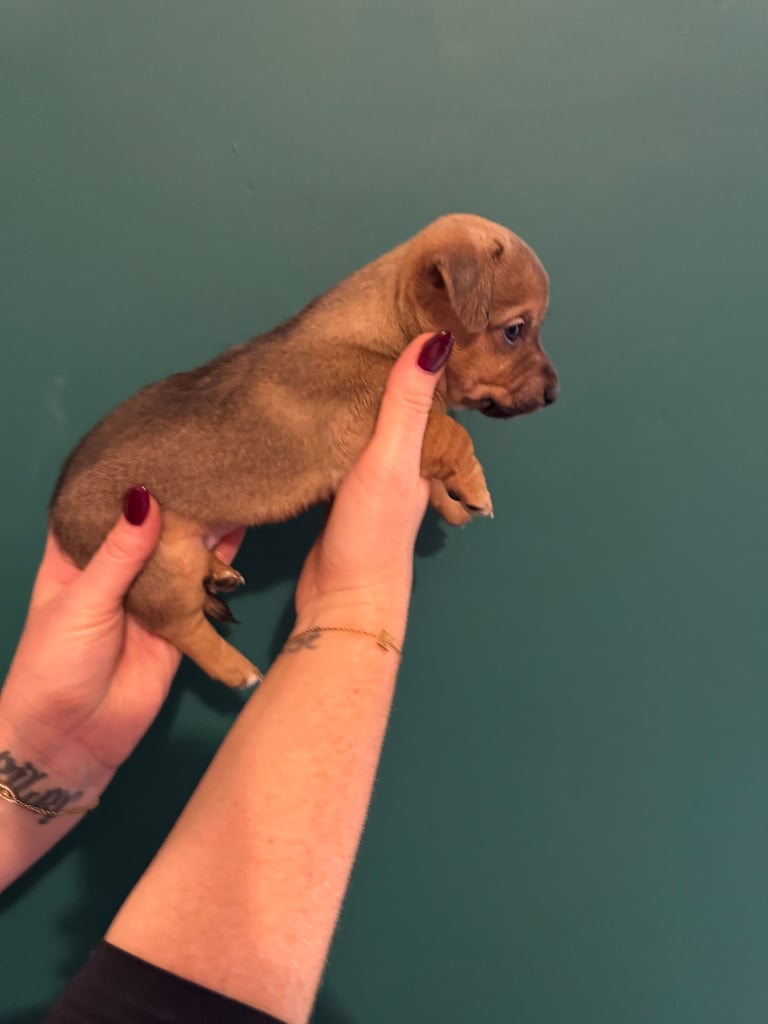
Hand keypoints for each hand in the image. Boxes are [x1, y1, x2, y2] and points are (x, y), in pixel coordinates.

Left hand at [0, 487, 243, 777]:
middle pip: (149, 527)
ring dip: (203, 527)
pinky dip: (223, 567)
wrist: (74, 740)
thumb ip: (120, 554)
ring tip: (232, 485)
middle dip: (175, 499)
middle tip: (209, 460)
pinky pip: (204, 589)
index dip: (126, 477)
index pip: (102, 505)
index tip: (158, 442)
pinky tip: (242, 532)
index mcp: (76, 556)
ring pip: (181, 553)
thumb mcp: (82, 602)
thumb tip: (146, 496)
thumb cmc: (56, 665)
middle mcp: (116, 570)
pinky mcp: (178, 623)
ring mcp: (150, 595)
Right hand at [295, 331, 452, 632]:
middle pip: (400, 412)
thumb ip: (406, 403)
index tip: (412, 317)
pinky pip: (343, 455)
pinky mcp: (342, 501)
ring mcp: (372, 486)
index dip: (423, 358)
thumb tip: (436, 339)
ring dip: (361, 406)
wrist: (342, 600)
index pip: (429, 394)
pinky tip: (320, 425)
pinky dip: (337, 434)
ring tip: (341, 370)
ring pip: (370, 432)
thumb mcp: (388, 459)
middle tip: (366, 335)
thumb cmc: (371, 535)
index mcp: (422, 454)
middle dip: (388, 377)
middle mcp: (403, 468)